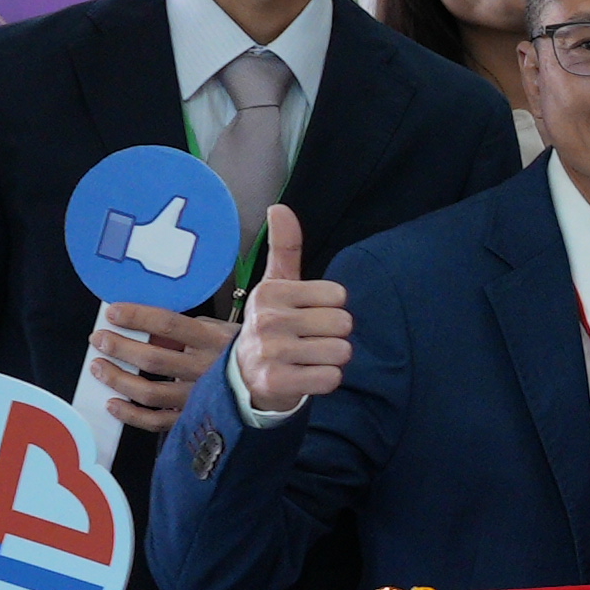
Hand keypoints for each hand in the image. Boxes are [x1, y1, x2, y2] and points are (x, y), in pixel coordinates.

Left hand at [87, 303, 240, 434]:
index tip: (114, 313)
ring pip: (149, 392)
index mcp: (216, 342)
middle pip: (152, 359)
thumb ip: (198, 324)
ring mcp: (199, 397)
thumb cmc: (250, 358)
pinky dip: (131, 415)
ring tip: (99, 367)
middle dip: (119, 347)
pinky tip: (114, 404)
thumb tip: (159, 321)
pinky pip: (157, 421)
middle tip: (99, 339)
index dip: (138, 317)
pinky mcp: (194, 418)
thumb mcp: (232, 330)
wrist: (277, 389)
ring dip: (117, 379)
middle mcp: (206, 370)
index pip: (169, 325)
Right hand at [233, 205, 352, 415]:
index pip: (338, 295)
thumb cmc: (272, 325)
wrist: (246, 377)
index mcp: (271, 292)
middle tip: (309, 340)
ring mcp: (270, 353)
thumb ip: (285, 248)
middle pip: (343, 323)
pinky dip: (325, 380)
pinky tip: (305, 376)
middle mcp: (267, 320)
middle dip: (334, 335)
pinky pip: (331, 378)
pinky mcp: (277, 382)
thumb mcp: (277, 285)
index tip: (307, 315)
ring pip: (341, 351)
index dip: (330, 307)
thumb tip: (279, 207)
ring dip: (332, 359)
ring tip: (307, 358)